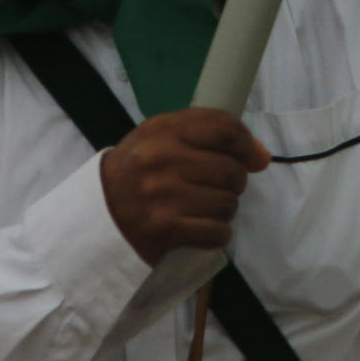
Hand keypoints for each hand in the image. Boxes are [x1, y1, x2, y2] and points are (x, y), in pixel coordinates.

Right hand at [101, 109, 270, 265]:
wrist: (98, 212)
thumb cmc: (137, 170)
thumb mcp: (162, 138)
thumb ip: (209, 136)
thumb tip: (261, 156)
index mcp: (163, 130)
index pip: (223, 128)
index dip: (247, 143)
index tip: (251, 156)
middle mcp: (162, 159)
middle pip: (231, 170)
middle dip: (234, 182)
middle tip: (217, 186)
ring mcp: (163, 195)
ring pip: (227, 203)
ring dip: (224, 209)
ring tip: (203, 207)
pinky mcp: (165, 229)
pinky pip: (217, 232)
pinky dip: (215, 233)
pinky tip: (199, 226)